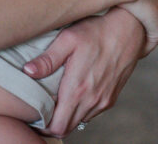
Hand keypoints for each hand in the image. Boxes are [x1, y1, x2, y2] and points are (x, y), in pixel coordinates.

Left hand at [23, 8, 144, 137]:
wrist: (129, 30)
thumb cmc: (97, 31)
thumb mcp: (68, 39)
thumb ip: (47, 59)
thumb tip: (28, 71)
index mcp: (78, 89)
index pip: (58, 126)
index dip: (43, 127)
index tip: (33, 116)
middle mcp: (92, 100)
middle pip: (67, 128)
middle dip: (51, 124)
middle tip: (39, 111)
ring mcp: (103, 101)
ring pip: (79, 121)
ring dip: (66, 117)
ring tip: (54, 102)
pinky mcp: (111, 98)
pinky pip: (91, 113)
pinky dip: (79, 111)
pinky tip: (72, 95)